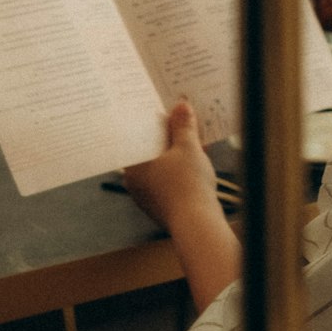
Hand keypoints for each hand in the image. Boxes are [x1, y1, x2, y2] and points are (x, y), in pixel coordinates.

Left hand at [124, 100, 241, 311]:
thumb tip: (181, 106)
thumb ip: (183, 126)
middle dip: (169, 136)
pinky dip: (181, 169)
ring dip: (177, 152)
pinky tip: (198, 160)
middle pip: (151, 151)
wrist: (197, 224)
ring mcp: (148, 196)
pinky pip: (170, 180)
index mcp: (133, 166)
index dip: (152, 121)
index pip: (138, 136)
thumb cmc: (187, 184)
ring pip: (162, 166)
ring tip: (195, 138)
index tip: (163, 108)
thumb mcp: (187, 147)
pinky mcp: (162, 206)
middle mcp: (135, 182)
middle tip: (182, 118)